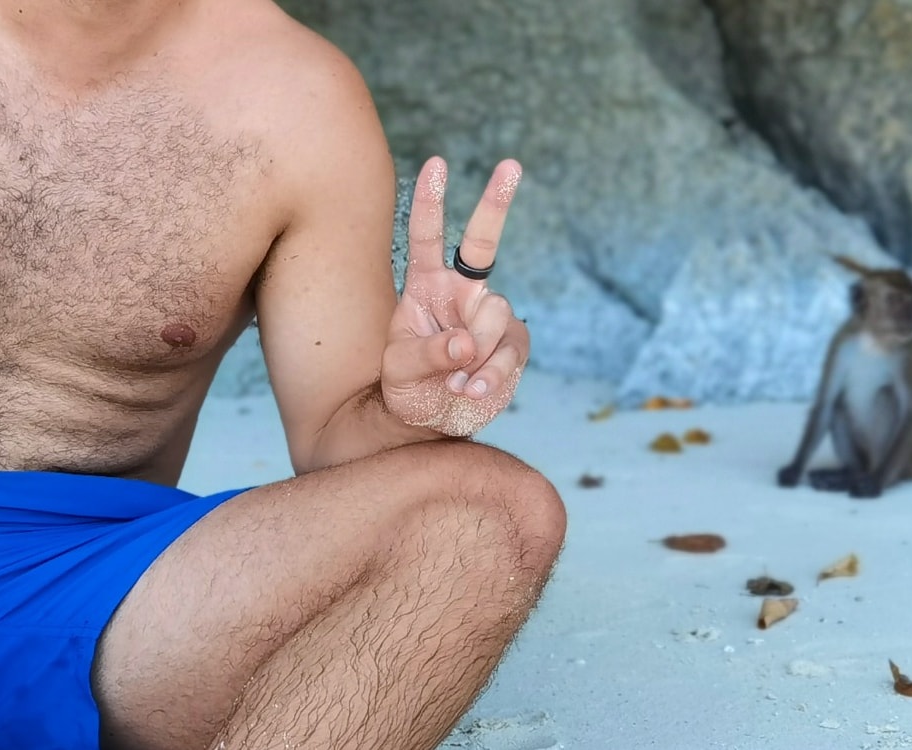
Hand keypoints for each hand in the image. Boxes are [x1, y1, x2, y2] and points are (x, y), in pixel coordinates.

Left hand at [381, 157, 529, 436]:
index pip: (426, 238)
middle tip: (510, 164)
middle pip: (482, 242)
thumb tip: (467, 343)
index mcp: (426, 287)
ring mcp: (490, 318)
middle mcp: (461, 294)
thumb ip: (427, 355)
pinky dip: (491, 377)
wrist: (431, 424)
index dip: (430, 201)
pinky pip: (509, 353)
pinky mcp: (511, 346)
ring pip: (494, 316)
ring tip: (453, 383)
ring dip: (474, 355)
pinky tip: (472, 391)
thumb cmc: (407, 391)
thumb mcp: (400, 373)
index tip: (436, 163)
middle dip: (496, 201)